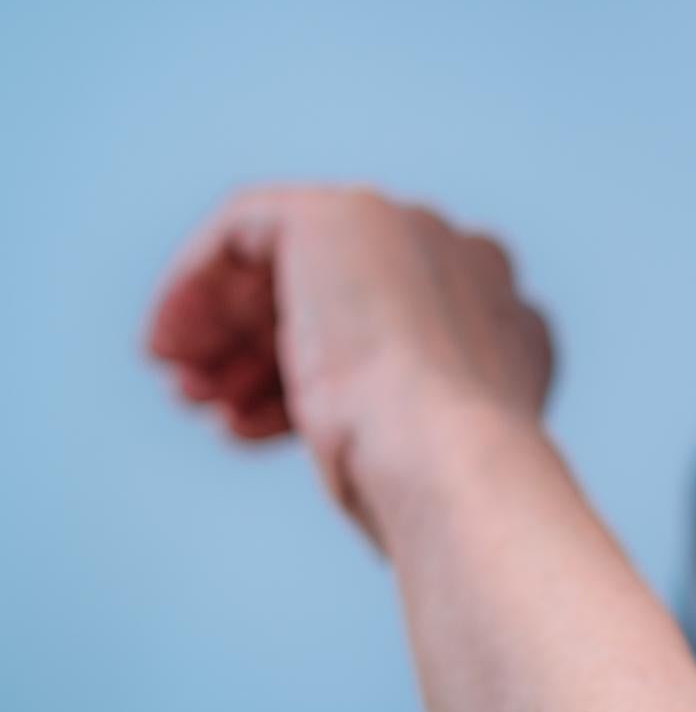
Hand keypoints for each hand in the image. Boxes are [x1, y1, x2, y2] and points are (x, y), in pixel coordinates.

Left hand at [141, 183, 556, 549]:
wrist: (451, 467)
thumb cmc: (436, 495)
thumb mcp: (418, 457)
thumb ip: (392, 420)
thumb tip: (343, 435)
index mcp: (510, 327)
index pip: (393, 330)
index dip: (317, 374)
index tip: (255, 422)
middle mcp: (470, 266)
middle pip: (341, 293)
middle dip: (262, 350)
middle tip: (206, 402)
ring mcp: (409, 230)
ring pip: (290, 264)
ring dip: (226, 329)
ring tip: (185, 391)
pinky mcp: (340, 216)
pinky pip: (243, 231)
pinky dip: (196, 283)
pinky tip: (170, 343)